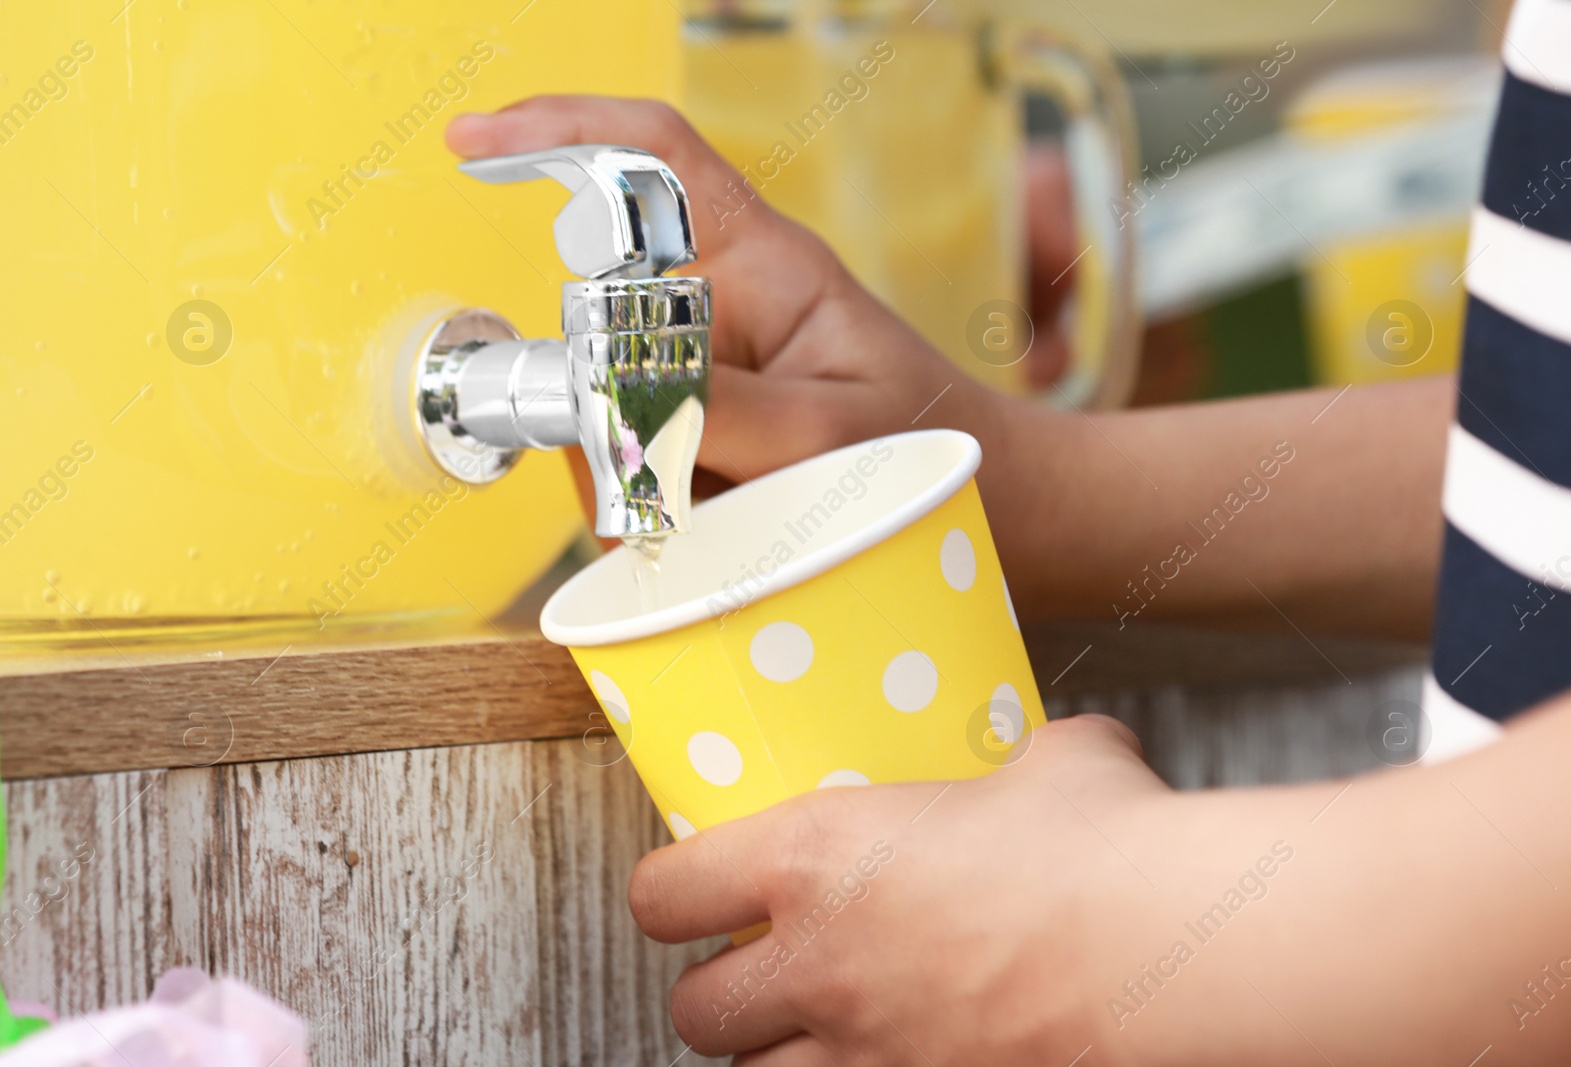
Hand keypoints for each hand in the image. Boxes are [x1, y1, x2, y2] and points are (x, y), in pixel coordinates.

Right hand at [446, 96, 1011, 493]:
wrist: (997, 517)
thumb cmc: (934, 448)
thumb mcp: (832, 431)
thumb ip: (721, 410)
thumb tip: (608, 390)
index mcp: (761, 266)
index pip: (652, 159)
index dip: (560, 129)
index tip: (472, 141)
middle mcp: (721, 311)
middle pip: (594, 320)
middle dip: (602, 406)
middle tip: (654, 477)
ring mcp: (707, 378)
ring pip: (605, 409)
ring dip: (637, 480)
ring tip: (726, 516)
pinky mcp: (704, 440)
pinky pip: (633, 467)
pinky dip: (655, 516)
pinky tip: (719, 535)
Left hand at [627, 716, 1182, 1064]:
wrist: (1178, 946)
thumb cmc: (1108, 840)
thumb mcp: (1048, 762)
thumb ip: (1013, 763)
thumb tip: (1044, 762)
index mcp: (817, 861)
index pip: (664, 896)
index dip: (668, 896)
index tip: (691, 891)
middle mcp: (821, 968)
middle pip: (694, 1012)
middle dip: (719, 993)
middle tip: (762, 970)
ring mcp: (871, 1055)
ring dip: (778, 1056)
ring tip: (822, 1029)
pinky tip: (894, 1056)